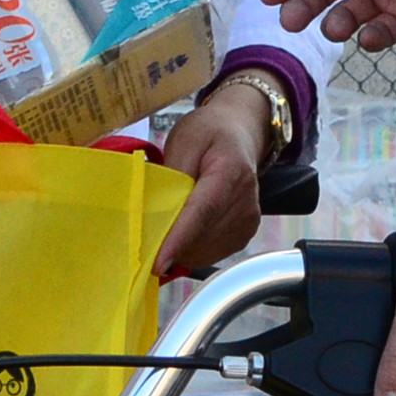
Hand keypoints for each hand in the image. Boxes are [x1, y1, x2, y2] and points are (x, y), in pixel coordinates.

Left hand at [154, 84, 272, 278]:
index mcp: (231, 171)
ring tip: (167, 229)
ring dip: (182, 249)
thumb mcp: (185, 140)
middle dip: (172, 246)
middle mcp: (246, 200)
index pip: (202, 212)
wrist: (238, 132)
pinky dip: (194, 250)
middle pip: (203, 236)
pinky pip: (214, 253)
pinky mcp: (246, 233)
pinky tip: (184, 234)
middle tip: (146, 239)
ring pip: (207, 250)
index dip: (179, 239)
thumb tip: (158, 214)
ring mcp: (249, 220)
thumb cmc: (208, 133)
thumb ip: (173, 175)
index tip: (158, 262)